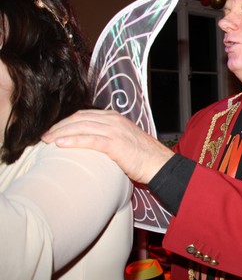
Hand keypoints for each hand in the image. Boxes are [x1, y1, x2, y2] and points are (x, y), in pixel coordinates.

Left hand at [42, 109, 172, 183]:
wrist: (159, 164)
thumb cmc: (142, 157)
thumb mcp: (124, 140)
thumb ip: (108, 136)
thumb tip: (90, 143)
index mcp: (115, 118)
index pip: (84, 115)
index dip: (66, 122)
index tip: (53, 130)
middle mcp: (114, 121)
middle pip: (79, 119)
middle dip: (59, 126)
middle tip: (44, 136)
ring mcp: (115, 131)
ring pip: (82, 127)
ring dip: (61, 133)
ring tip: (47, 140)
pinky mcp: (116, 144)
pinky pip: (90, 140)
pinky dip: (73, 140)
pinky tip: (60, 144)